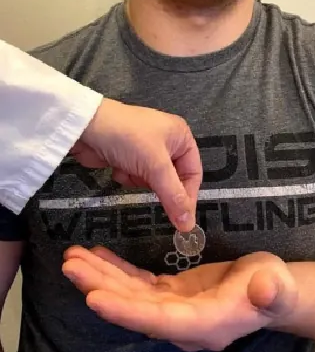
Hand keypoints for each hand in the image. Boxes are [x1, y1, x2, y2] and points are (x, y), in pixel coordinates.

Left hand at [61, 245, 297, 351]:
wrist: (274, 292)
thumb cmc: (278, 289)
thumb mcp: (278, 287)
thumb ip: (273, 290)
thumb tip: (266, 289)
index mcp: (205, 324)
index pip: (159, 321)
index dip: (126, 311)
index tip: (94, 299)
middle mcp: (182, 323)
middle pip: (134, 309)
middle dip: (101, 289)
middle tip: (71, 266)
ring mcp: (174, 309)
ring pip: (130, 296)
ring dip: (101, 278)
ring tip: (73, 257)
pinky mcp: (172, 294)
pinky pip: (138, 285)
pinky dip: (117, 271)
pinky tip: (98, 257)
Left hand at [73, 98, 201, 231]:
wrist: (84, 126)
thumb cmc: (127, 137)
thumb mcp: (155, 166)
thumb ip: (173, 196)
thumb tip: (189, 224)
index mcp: (181, 137)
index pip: (193, 174)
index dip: (188, 196)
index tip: (182, 218)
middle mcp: (167, 142)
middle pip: (173, 178)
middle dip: (158, 184)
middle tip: (149, 189)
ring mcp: (146, 149)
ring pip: (153, 181)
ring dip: (140, 180)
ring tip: (130, 170)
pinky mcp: (128, 157)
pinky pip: (136, 177)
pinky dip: (127, 177)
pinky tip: (117, 167)